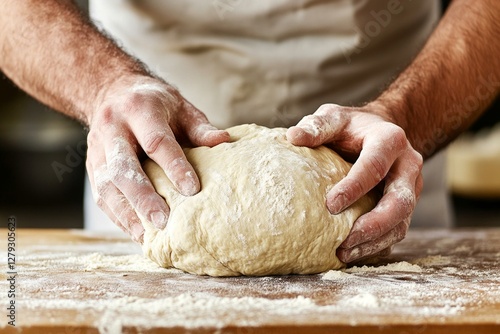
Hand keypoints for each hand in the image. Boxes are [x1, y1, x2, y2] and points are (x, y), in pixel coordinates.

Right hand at [86, 76, 228, 241]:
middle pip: (123, 167)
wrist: (111, 91)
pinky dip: (118, 216)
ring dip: (127, 213)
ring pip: (106, 185)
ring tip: (147, 236)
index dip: (174, 166)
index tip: (193, 190)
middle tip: (164, 221)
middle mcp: (113, 128)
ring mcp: (98, 148)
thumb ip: (200, 127)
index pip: (156, 142)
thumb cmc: (155, 103)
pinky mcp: (92, 165)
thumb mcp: (180, 107)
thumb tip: (223, 142)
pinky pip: (101, 195)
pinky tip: (136, 232)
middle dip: (143, 197)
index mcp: (139, 109)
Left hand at [286, 103, 422, 262]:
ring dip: (374, 241)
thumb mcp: (334, 117)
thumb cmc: (351, 127)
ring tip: (344, 253)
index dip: (355, 186)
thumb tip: (292, 137)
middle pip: (400, 200)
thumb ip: (317, 126)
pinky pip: (396, 231)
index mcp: (390, 140)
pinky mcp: (404, 207)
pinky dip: (375, 245)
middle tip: (345, 239)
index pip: (375, 165)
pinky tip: (352, 253)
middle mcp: (407, 166)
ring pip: (401, 222)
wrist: (378, 133)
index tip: (330, 205)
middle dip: (374, 224)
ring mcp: (410, 189)